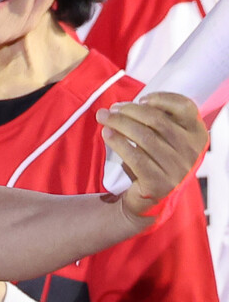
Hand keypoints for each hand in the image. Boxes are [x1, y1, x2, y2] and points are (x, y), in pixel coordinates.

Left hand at [97, 92, 207, 222]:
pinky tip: (107, 135)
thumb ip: (157, 122)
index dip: (162, 99)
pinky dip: (118, 143)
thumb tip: (125, 106)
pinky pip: (136, 158)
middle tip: (110, 109)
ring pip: (144, 138)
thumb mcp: (164, 141)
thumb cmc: (155, 163)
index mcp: (197, 135)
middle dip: (129, 111)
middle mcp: (192, 152)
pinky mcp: (160, 184)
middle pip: (158, 121)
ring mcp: (177, 169)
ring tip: (103, 118)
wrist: (149, 202)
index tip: (141, 99)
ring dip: (120, 124)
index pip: (185, 107)